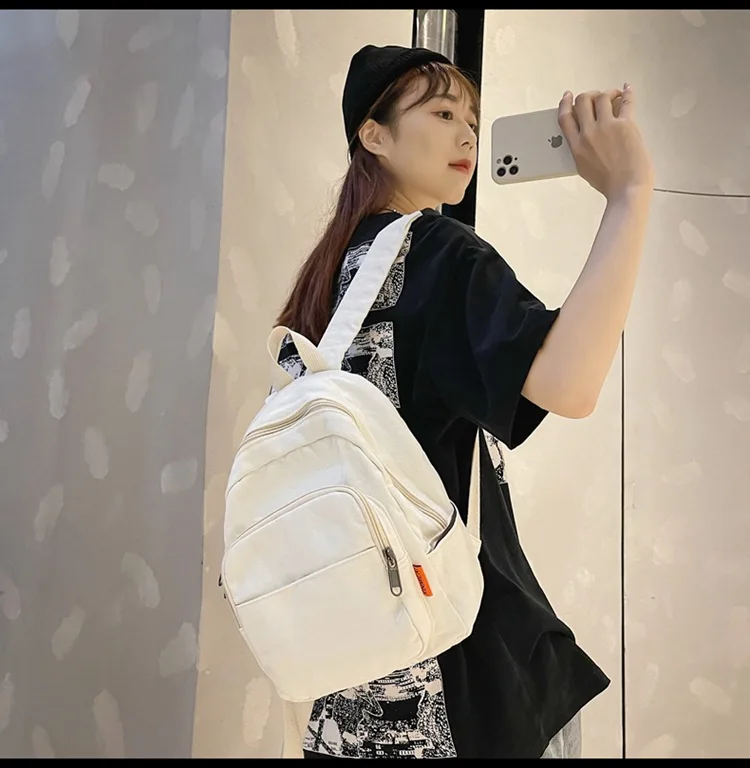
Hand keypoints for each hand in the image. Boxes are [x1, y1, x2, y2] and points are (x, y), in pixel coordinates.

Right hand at [558, 84, 653, 200]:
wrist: (627, 188)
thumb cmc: (610, 183)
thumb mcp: (584, 168)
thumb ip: (581, 150)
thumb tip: (584, 138)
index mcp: (577, 146)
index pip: (565, 118)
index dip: (565, 103)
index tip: (568, 97)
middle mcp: (589, 134)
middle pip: (582, 102)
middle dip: (588, 96)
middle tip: (595, 97)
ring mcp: (607, 127)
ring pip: (602, 97)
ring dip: (607, 93)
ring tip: (614, 96)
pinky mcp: (625, 124)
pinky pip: (626, 101)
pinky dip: (627, 92)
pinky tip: (627, 89)